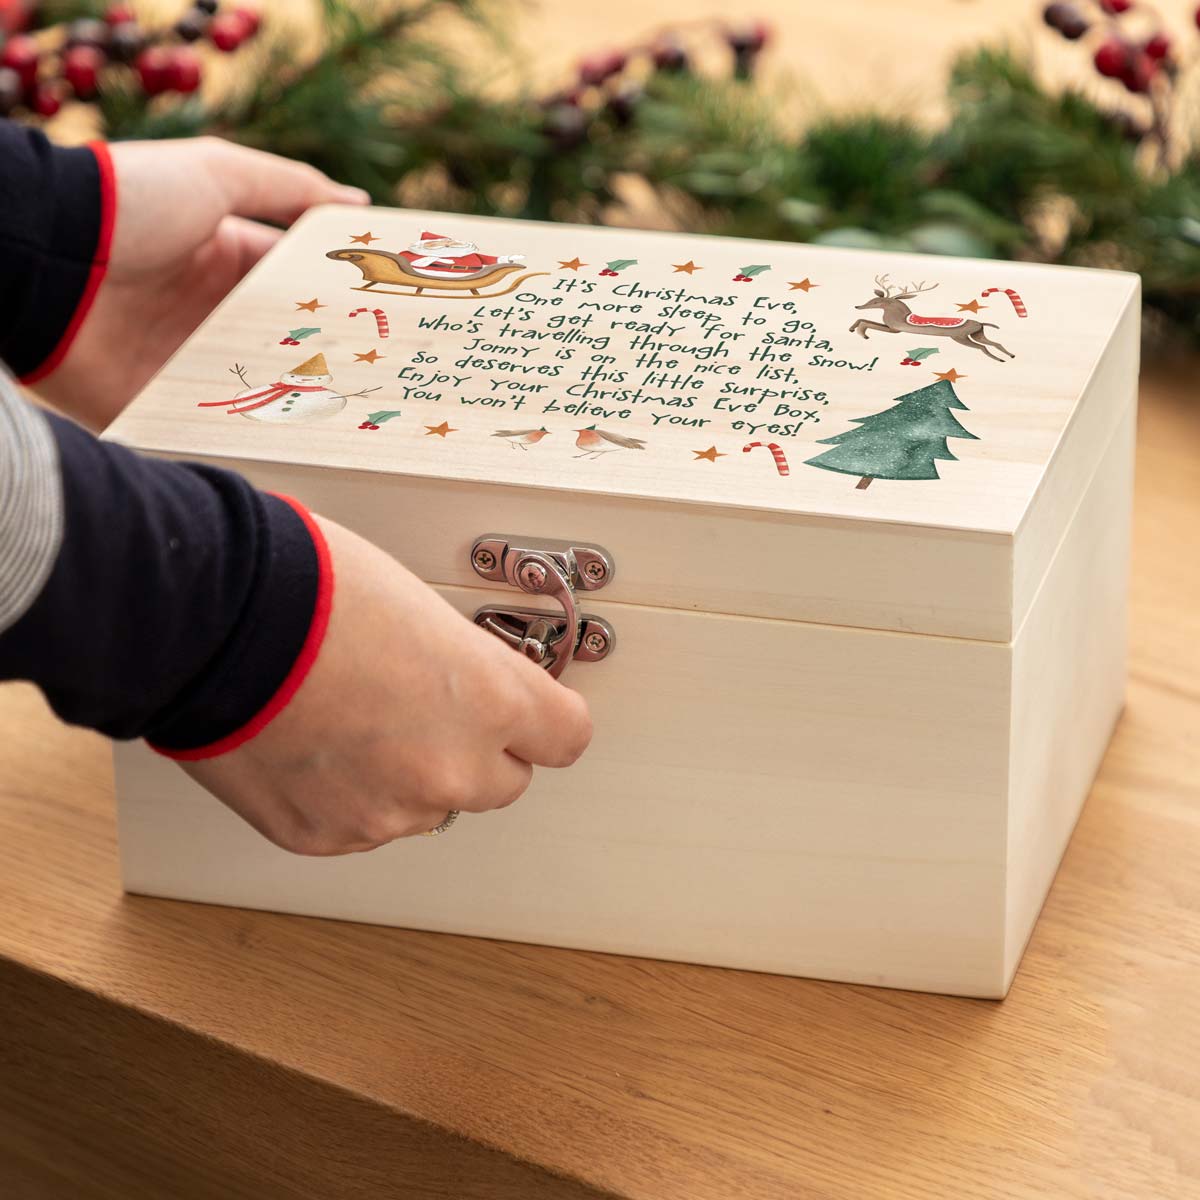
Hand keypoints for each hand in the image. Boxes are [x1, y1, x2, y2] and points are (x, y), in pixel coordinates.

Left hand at [34, 137, 368, 429]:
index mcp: (223, 261)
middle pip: (281, 346)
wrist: (40, 257)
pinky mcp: (154, 404)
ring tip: (354, 424)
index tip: (387, 321)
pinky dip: (247, 440)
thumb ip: (288, 187)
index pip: (294, 287)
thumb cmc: (128, 204)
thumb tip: (358, 208)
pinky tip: (296, 452)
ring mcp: (182, 362)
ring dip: (297, 407)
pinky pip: (211, 429)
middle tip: (383, 383)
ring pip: (256, 392)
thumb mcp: (215, 173)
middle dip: (327, 363)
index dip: (338, 302)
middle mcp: (207, 314)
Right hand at [180, 517, 593, 854]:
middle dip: (476, 752)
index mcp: (491, 699)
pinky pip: (360, 825)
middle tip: (425, 711)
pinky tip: (312, 748)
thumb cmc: (310, 590)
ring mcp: (388, 812)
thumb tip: (462, 680)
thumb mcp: (420, 606)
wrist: (210, 624)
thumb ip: (461, 665)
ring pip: (428, 807)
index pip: (566, 736)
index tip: (535, 714)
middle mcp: (453, 768)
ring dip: (407, 777)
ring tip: (350, 721)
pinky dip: (345, 797)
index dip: (547, 721)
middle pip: (503, 783)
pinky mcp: (325, 837)